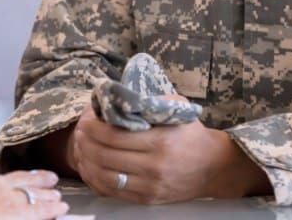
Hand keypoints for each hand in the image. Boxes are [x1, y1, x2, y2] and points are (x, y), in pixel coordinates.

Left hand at [0, 170, 68, 219]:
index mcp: (3, 214)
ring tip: (41, 175)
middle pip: (25, 192)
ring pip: (9, 179)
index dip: (49, 209)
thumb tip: (28, 214)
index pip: (33, 211)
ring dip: (28, 178)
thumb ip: (11, 216)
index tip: (61, 207)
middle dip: (43, 191)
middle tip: (56, 190)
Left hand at [70, 104, 267, 203]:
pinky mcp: (147, 199)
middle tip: (78, 134)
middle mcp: (153, 166)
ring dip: (87, 163)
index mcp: (159, 142)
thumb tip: (119, 93)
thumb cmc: (191, 133)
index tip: (85, 120)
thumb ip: (151, 100)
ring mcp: (150, 186)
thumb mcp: (177, 108)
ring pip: (105, 177)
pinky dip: (97, 180)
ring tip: (80, 150)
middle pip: (105, 157)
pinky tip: (90, 169)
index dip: (93, 128)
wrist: (213, 166)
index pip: (114, 136)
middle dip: (86, 144)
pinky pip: (114, 192)